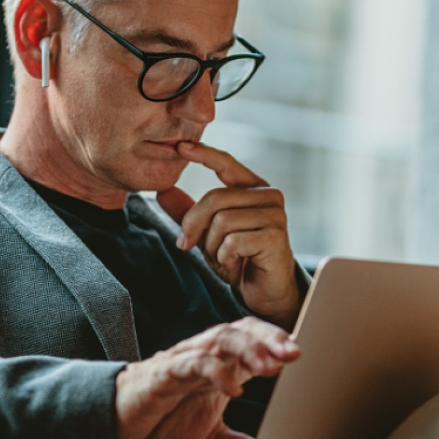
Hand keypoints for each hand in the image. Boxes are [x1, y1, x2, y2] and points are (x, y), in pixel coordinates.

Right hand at [114, 317, 299, 438]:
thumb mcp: (209, 437)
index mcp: (222, 364)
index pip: (255, 340)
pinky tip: (233, 387)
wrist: (119, 418)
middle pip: (243, 330)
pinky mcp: (165, 372)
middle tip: (294, 353)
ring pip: (221, 338)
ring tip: (270, 365)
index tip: (303, 355)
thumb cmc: (163, 417)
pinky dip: (215, 372)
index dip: (278, 343)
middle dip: (270, 339)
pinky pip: (193, 363)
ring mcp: (186, 360)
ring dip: (249, 349)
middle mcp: (207, 355)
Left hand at [157, 142, 301, 329]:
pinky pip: (233, 241)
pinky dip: (225, 257)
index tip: (179, 146)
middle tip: (185, 245)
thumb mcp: (207, 233)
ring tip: (223, 257)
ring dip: (212, 246)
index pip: (226, 163)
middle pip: (215, 198)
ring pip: (222, 221)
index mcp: (253, 188)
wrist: (264, 292)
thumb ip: (188, 212)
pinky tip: (235, 264)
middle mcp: (268, 195)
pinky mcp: (275, 236)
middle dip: (193, 225)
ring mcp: (274, 215)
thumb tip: (162, 191)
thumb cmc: (239, 259)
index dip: (203, 153)